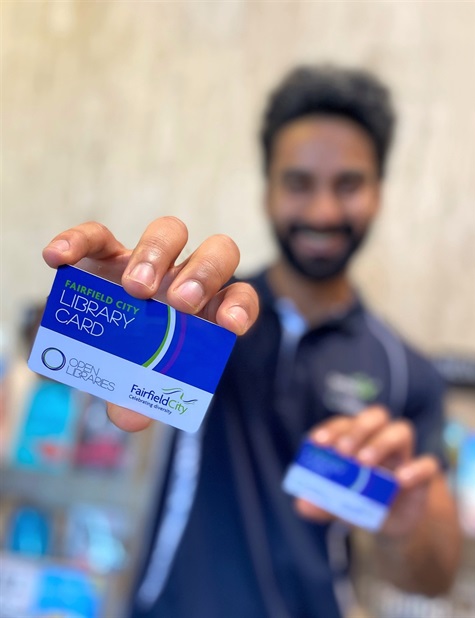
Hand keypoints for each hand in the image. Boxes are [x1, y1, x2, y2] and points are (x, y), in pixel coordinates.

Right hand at [42, 218, 258, 430]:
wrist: (98, 342)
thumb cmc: (131, 363)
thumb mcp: (137, 385)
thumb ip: (138, 400)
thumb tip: (130, 417)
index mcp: (204, 311)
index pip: (237, 297)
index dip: (241, 307)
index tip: (229, 324)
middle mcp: (183, 279)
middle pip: (216, 254)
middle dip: (203, 274)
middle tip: (177, 303)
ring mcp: (147, 261)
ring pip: (170, 232)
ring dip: (156, 254)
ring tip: (133, 289)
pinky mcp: (106, 251)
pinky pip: (97, 235)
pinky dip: (78, 241)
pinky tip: (58, 260)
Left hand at [294, 406, 440, 536]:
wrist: (391, 524)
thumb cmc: (360, 500)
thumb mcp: (338, 503)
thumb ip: (320, 502)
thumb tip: (301, 505)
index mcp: (358, 439)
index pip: (346, 423)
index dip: (332, 428)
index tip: (318, 442)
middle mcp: (381, 440)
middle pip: (376, 416)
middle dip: (358, 429)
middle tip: (343, 451)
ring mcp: (404, 456)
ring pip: (401, 430)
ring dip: (381, 442)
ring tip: (364, 462)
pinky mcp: (423, 478)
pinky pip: (427, 465)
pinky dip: (415, 469)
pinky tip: (399, 480)